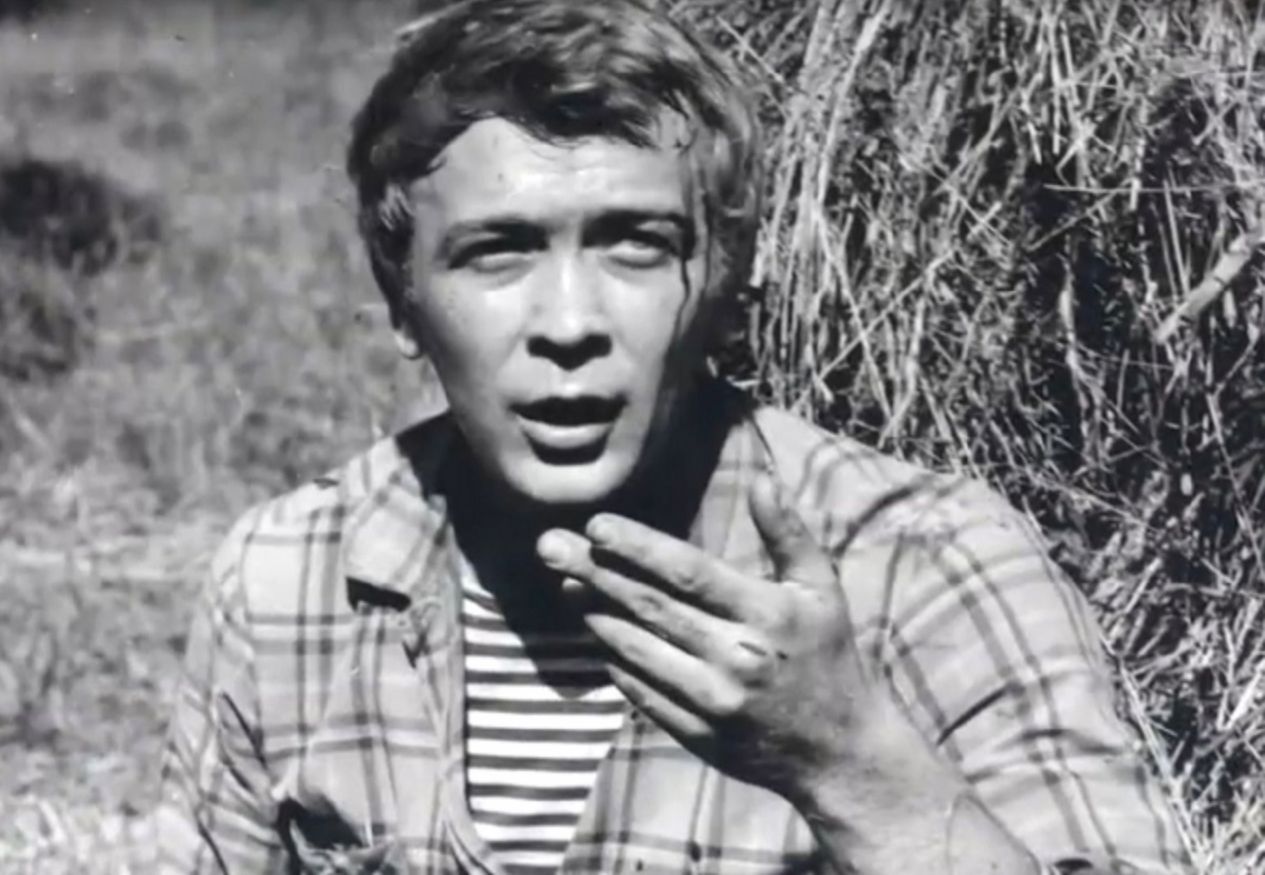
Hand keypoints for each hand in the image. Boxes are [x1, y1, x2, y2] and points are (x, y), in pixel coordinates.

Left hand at [536, 471, 884, 800]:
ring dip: (596, 615)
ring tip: (567, 584)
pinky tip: (597, 633)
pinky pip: (642, 692)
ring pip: (637, 650)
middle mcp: (735, 658)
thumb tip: (759, 476)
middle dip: (595, 572)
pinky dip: (615, 661)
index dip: (637, 548)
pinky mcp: (697, 735)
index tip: (596, 526)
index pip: (688, 573)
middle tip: (550, 546)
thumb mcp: (820, 588)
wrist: (839, 751)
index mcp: (766, 614)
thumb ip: (787, 532)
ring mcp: (712, 701)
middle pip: (650, 607)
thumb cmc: (828, 655)